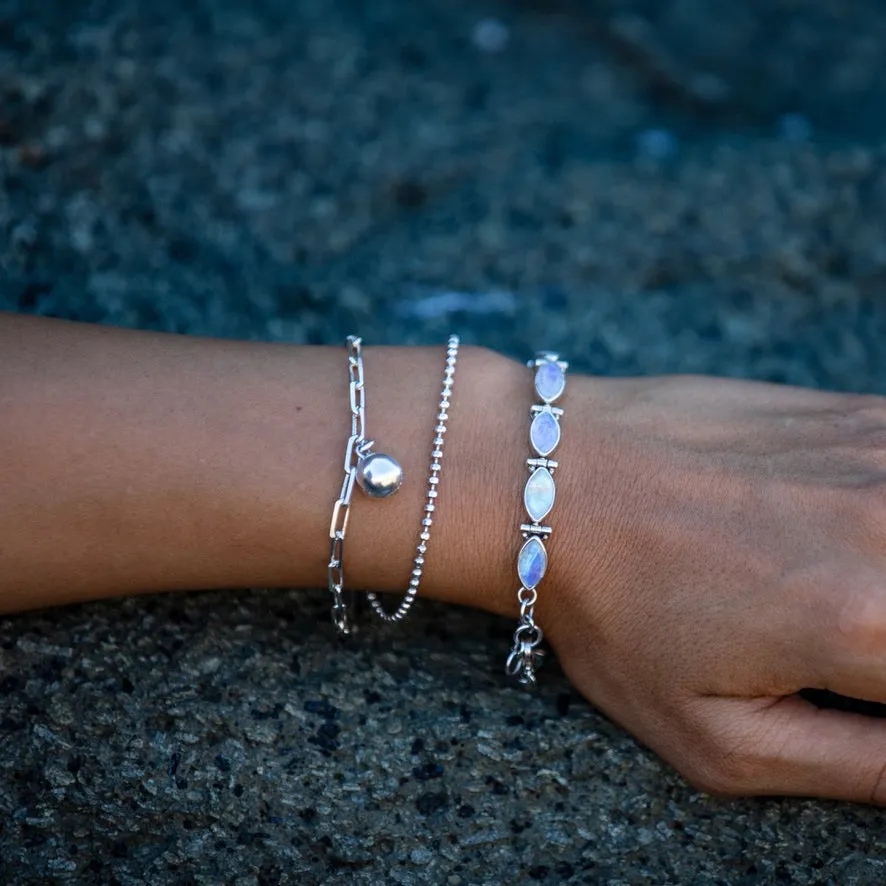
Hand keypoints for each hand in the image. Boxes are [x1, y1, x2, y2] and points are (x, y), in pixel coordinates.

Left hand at [548, 374, 885, 802]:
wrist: (548, 477)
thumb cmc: (613, 610)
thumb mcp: (716, 737)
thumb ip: (865, 767)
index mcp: (869, 620)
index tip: (863, 687)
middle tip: (855, 655)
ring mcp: (881, 451)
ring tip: (821, 594)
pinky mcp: (860, 412)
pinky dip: (885, 518)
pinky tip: (843, 535)